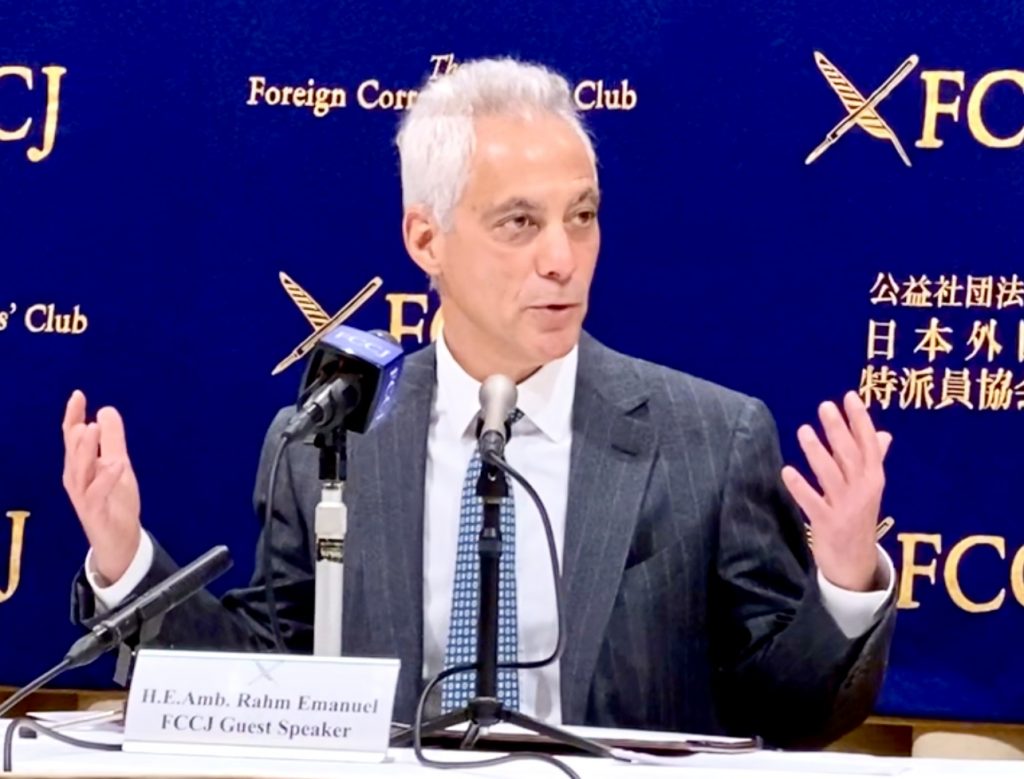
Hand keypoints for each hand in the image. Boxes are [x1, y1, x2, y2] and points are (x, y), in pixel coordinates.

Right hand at [61, 390, 141, 583]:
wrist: (119, 539)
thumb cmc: (114, 501)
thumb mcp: (118, 465)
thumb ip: (113, 440)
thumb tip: (106, 410)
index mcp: (81, 466)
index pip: (72, 437)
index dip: (73, 416)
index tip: (78, 395)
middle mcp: (77, 479)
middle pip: (73, 453)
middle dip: (76, 434)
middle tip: (86, 416)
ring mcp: (84, 496)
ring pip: (79, 471)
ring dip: (85, 451)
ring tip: (92, 430)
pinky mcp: (94, 512)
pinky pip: (97, 494)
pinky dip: (106, 478)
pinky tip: (117, 465)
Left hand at [781, 391, 891, 591]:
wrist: (856, 564)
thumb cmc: (859, 520)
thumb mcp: (870, 490)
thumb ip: (874, 461)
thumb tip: (884, 435)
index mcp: (874, 479)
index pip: (869, 445)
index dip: (860, 420)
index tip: (850, 397)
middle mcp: (863, 491)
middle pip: (850, 455)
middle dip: (838, 429)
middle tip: (825, 406)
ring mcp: (845, 508)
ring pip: (831, 475)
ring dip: (817, 452)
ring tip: (803, 430)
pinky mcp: (827, 524)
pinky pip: (812, 502)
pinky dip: (800, 487)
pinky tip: (787, 471)